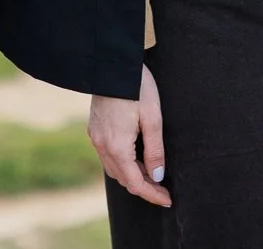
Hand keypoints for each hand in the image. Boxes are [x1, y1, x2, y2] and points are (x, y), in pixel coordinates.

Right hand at [88, 66, 169, 207]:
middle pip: (123, 179)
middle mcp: (102, 146)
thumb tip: (157, 176)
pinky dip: (122, 163)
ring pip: (114, 169)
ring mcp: (95, 137)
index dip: (152, 194)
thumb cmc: (137, 88)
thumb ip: (155, 150)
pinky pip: (107, 156)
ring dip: (132, 175)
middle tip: (163, 189)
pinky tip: (135, 158)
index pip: (135, 182)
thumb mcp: (153, 118)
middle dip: (143, 187)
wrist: (112, 64)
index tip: (167, 199)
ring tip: (152, 174)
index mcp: (116, 146)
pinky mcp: (94, 129)